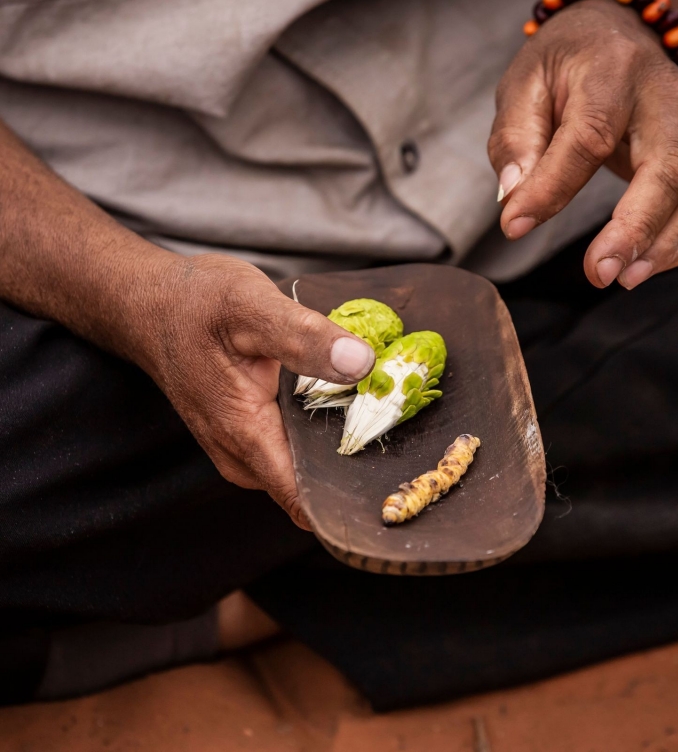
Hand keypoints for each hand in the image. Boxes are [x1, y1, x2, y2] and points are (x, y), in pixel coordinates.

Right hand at [144, 254, 374, 529]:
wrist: (151, 303)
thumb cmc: (195, 304)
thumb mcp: (252, 307)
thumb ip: (304, 338)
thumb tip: (362, 363)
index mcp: (245, 434)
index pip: (304, 498)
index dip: (349, 500)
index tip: (395, 488)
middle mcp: (241, 454)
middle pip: (310, 485)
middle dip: (355, 467)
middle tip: (400, 433)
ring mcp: (241, 447)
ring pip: (302, 467)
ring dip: (338, 448)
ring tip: (379, 416)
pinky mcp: (245, 433)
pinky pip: (291, 448)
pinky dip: (319, 431)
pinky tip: (343, 403)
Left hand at [488, 0, 677, 288]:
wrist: (613, 36)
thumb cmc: (563, 66)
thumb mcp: (523, 87)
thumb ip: (516, 141)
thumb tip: (513, 199)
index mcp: (612, 71)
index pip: (588, 136)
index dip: (553, 187)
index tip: (515, 226)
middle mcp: (664, 96)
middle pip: (669, 166)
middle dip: (637, 228)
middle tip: (600, 272)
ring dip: (669, 242)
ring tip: (625, 279)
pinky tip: (647, 265)